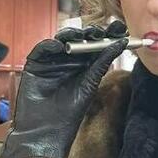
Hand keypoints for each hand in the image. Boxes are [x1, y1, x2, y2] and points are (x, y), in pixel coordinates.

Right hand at [0, 21, 127, 157]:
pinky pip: (43, 48)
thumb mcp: (90, 84)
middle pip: (81, 39)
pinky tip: (59, 46)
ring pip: (62, 40)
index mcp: (85, 65)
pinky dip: (50, 45)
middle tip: (99, 30)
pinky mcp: (36, 63)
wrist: (45, 129)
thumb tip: (121, 43)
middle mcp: (70, 60)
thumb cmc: (69, 112)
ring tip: (80, 35)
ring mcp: (53, 60)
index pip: (97, 45)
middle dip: (91, 33)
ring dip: (71, 35)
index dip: (108, 35)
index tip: (119, 27)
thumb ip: (102, 62)